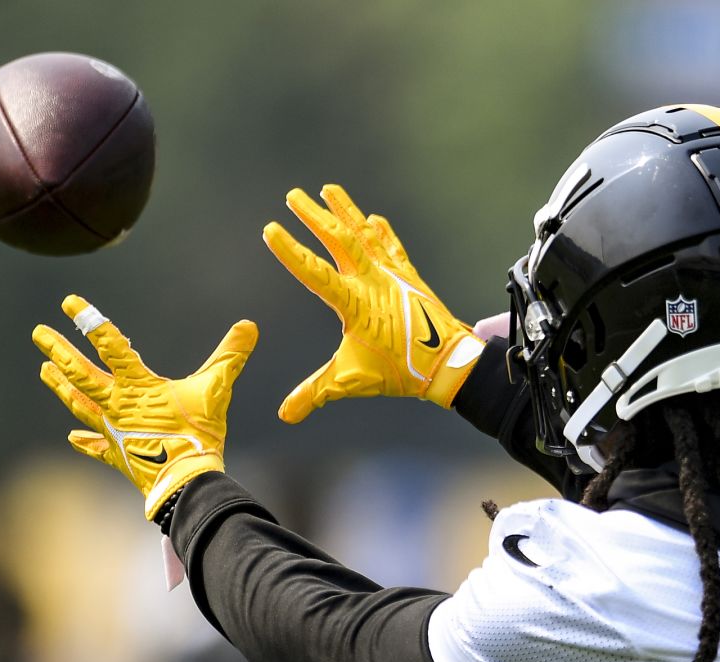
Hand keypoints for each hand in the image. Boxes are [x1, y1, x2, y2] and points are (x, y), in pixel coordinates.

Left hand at [32, 294, 257, 519]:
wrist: (185, 481)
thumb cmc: (198, 433)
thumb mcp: (216, 389)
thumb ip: (229, 357)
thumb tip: (248, 326)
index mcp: (138, 386)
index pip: (111, 345)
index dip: (90, 322)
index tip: (69, 302)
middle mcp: (117, 405)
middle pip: (81, 373)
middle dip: (59, 350)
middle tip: (38, 333)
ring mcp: (113, 431)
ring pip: (80, 403)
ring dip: (61, 386)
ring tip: (43, 370)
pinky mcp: (118, 454)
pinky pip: (96, 446)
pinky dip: (84, 440)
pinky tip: (72, 436)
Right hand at [263, 184, 483, 422]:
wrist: (449, 362)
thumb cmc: (400, 370)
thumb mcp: (351, 381)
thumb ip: (315, 393)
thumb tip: (285, 414)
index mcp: (354, 303)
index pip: (315, 273)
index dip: (291, 251)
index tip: (270, 229)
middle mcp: (372, 281)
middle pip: (339, 240)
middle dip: (314, 216)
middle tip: (293, 195)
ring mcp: (392, 274)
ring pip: (364, 234)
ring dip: (345, 211)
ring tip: (328, 189)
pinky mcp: (408, 276)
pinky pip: (391, 246)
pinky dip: (381, 231)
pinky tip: (373, 218)